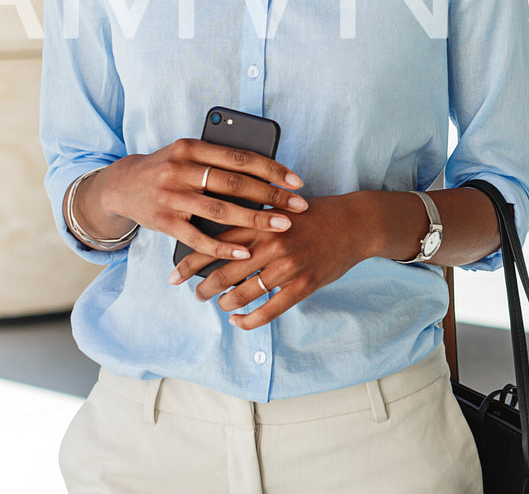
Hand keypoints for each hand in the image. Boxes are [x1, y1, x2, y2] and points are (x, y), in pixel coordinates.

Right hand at [95, 138, 308, 263]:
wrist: (122, 185)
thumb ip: (219, 160)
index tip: (297, 181)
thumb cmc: (168, 169)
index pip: (240, 158)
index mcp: (191, 147)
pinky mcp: (164, 222)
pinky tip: (245, 253)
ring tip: (282, 226)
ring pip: (220, 210)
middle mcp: (180, 169)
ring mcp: (171, 197)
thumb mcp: (189, 154)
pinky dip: (223, 248)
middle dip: (271, 196)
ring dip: (255, 220)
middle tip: (298, 206)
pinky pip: (199, 238)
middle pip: (235, 184)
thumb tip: (266, 172)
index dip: (272, 170)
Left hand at [170, 194, 379, 329]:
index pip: (213, 243)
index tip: (173, 277)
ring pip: (242, 295)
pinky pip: (268, 311)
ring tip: (220, 306)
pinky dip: (248, 320)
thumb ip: (251, 222)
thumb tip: (216, 237)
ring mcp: (286, 267)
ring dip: (225, 305)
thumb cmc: (314, 215)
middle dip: (203, 290)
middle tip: (197, 295)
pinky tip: (240, 321)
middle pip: (222, 274)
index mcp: (260, 223)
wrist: (355, 223)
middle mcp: (269, 245)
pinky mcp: (303, 285)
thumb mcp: (279, 208)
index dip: (189, 263)